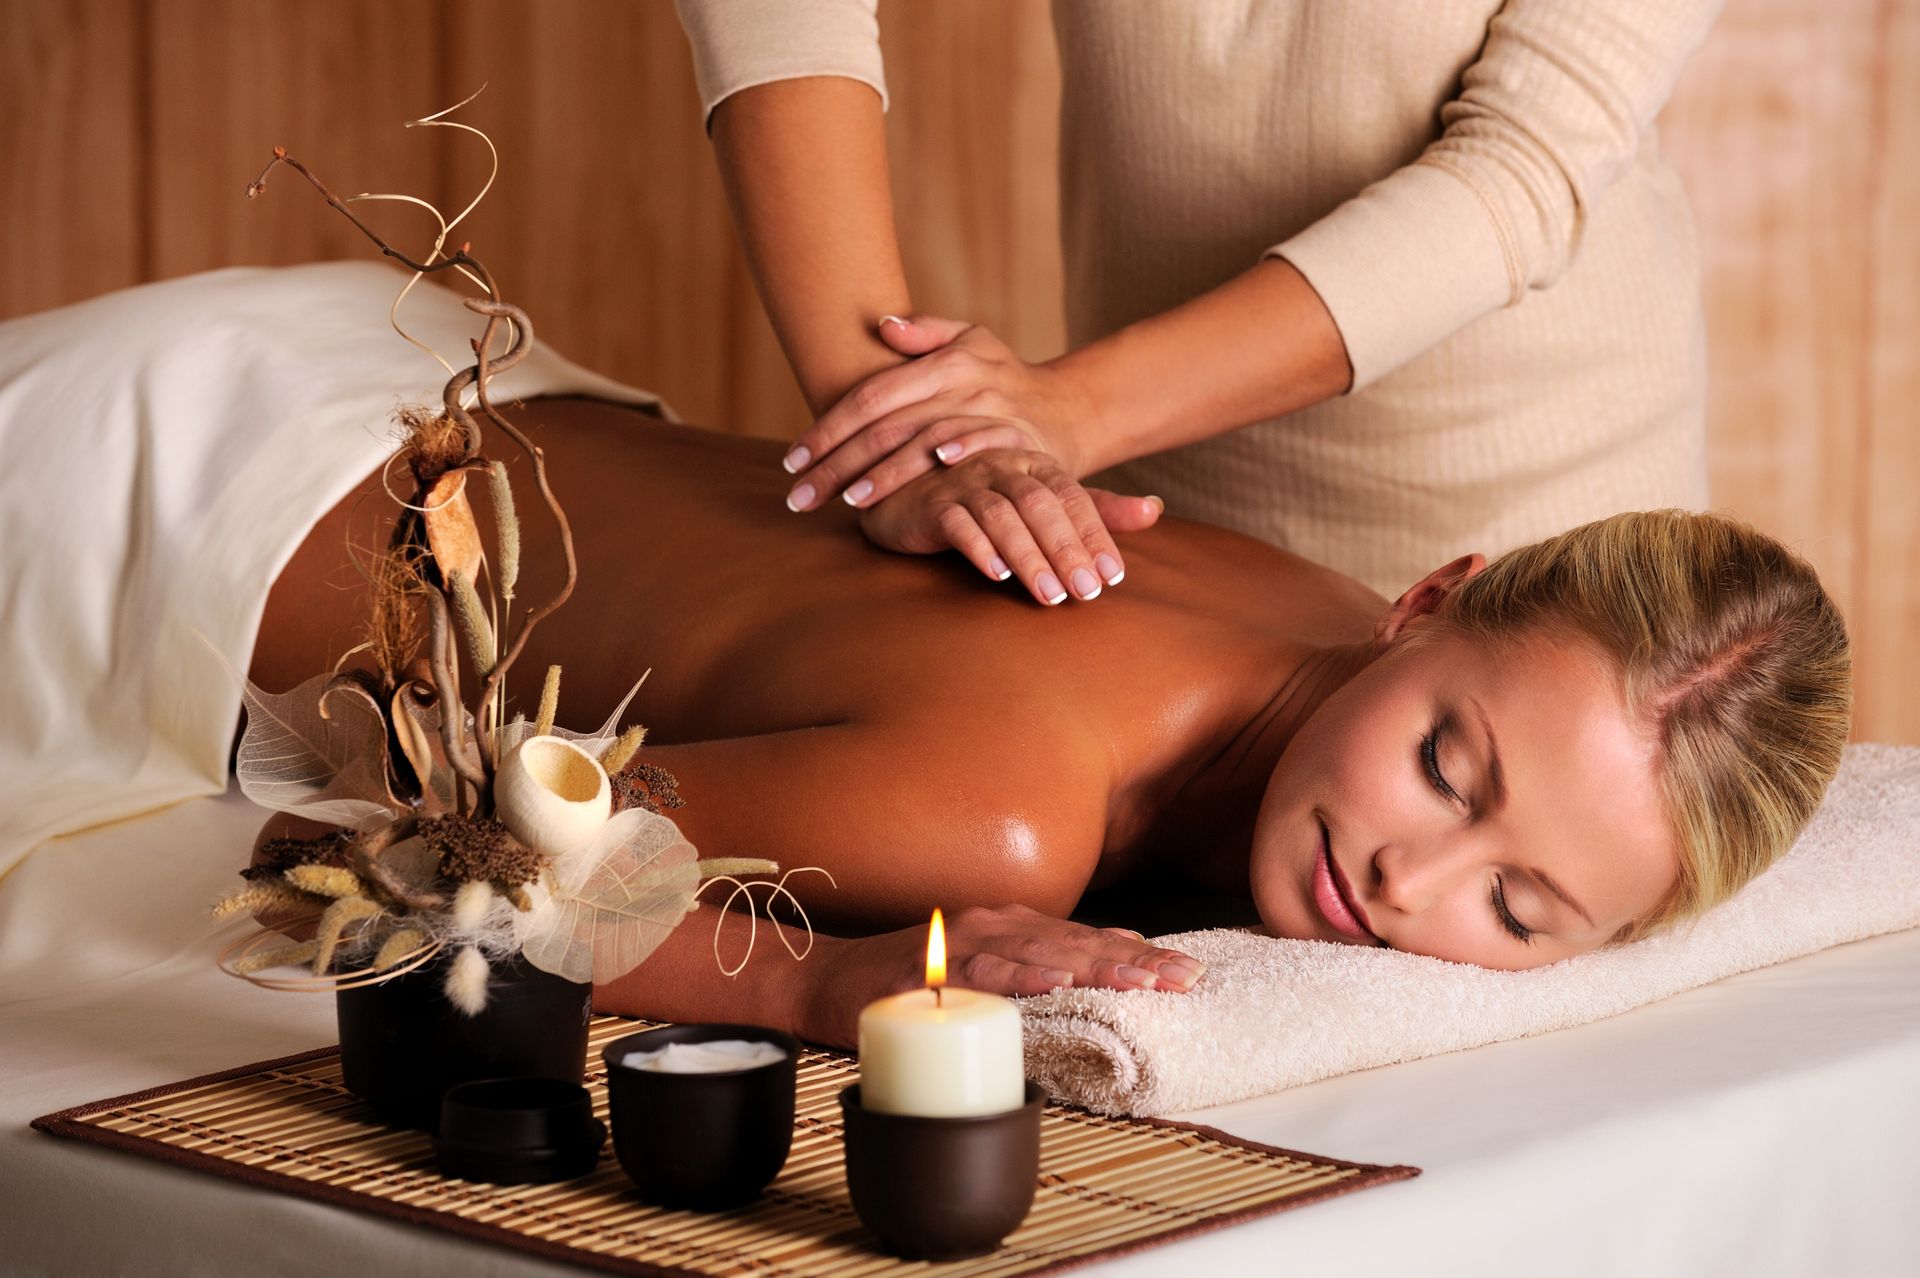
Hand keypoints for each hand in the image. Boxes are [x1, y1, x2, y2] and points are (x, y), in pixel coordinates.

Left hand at [782, 315, 1090, 515]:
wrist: (1069, 411)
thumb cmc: (1005, 378)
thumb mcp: (972, 342)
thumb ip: (927, 334)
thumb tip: (881, 325)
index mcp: (944, 361)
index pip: (871, 396)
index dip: (828, 428)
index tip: (792, 460)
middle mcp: (965, 383)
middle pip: (887, 425)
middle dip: (839, 463)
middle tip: (801, 496)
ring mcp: (993, 412)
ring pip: (926, 441)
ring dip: (887, 473)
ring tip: (848, 501)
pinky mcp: (1019, 441)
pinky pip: (980, 448)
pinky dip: (954, 458)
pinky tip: (924, 475)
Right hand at [800, 903, 1207, 1047]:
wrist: (826, 980)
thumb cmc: (906, 981)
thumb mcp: (983, 972)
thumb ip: (1034, 969)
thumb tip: (1099, 968)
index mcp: (1014, 927)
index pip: (1090, 940)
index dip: (1141, 954)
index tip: (1189, 972)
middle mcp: (996, 924)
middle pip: (1078, 943)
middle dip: (1136, 961)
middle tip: (1185, 979)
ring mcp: (963, 942)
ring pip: (1042, 952)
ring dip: (1094, 965)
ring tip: (1140, 981)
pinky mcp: (931, 966)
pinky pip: (983, 970)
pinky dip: (1021, 975)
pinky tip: (1056, 983)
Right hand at [857, 449, 1162, 605]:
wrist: (906, 496)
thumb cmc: (983, 501)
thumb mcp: (1041, 503)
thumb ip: (1095, 509)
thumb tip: (1155, 510)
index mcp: (1032, 464)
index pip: (1072, 497)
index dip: (1095, 535)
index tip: (1114, 577)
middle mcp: (1000, 465)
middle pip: (1041, 506)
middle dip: (1067, 550)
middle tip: (1088, 594)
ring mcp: (963, 482)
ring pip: (1002, 516)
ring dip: (1029, 557)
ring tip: (1051, 597)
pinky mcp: (930, 504)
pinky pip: (957, 523)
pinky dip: (978, 548)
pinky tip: (997, 576)